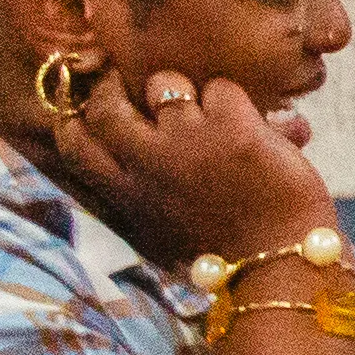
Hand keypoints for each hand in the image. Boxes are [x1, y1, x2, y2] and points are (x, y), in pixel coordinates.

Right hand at [37, 67, 333, 276]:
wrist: (280, 268)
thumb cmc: (227, 251)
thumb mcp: (164, 228)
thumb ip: (144, 191)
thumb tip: (137, 147)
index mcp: (128, 196)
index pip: (74, 143)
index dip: (79, 115)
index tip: (97, 105)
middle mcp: (146, 165)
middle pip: (105, 105)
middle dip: (117, 86)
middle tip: (143, 88)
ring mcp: (186, 142)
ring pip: (165, 85)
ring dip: (185, 92)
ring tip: (207, 111)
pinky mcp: (231, 129)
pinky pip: (221, 89)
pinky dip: (235, 103)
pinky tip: (252, 127)